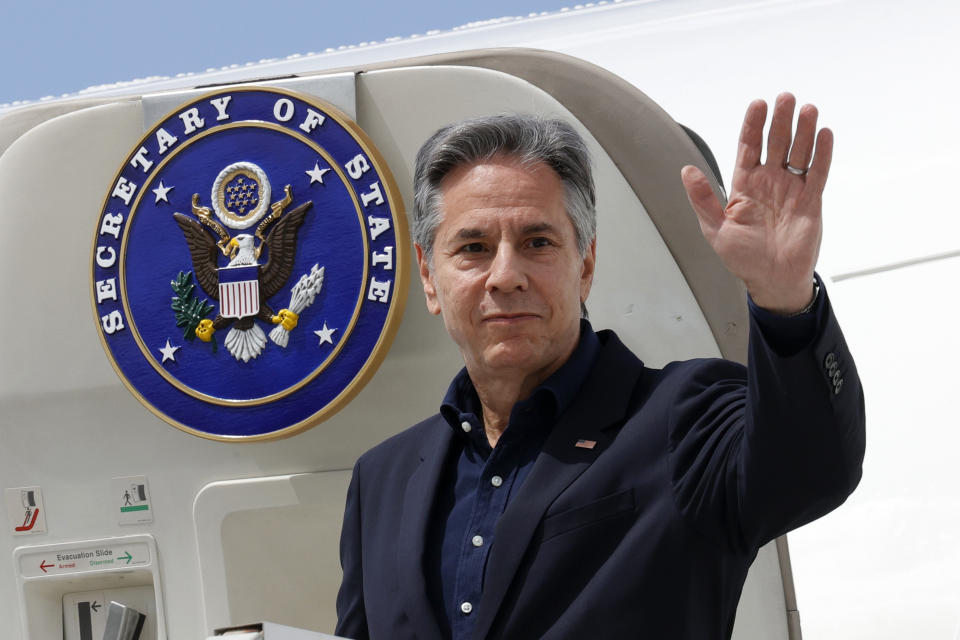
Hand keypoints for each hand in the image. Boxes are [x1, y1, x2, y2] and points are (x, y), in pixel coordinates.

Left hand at [681, 93, 832, 313]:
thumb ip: (703, 198)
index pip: (749, 147)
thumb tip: (687, 171)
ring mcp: (791, 190)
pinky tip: (824, 134)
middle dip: (780, 121)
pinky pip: (817, 173)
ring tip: (807, 109)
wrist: (771, 279)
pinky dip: (822, 154)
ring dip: (803, 131)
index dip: (753, 126)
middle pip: (776, 143)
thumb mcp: (715, 229)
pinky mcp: (810, 201)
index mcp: (744, 185)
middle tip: (785, 98)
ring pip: (799, 153)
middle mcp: (769, 182)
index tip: (758, 105)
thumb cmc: (742, 257)